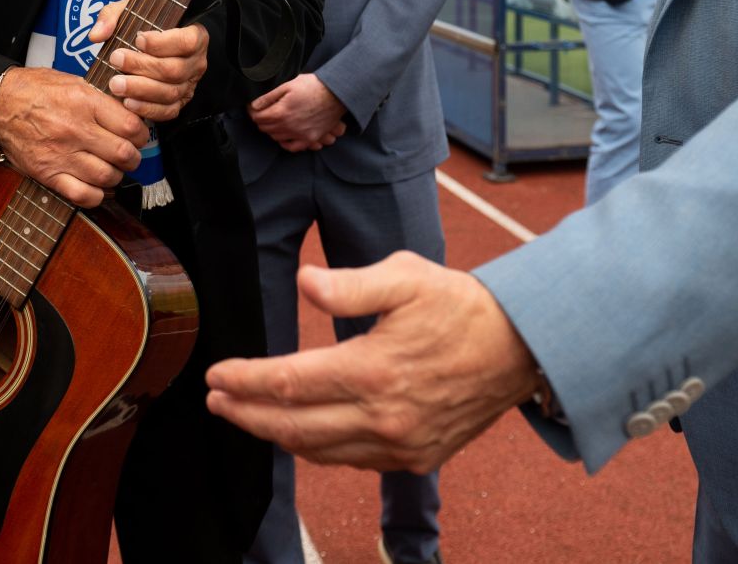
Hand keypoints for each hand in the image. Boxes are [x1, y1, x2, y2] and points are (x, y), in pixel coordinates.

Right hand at [0, 67, 143, 208]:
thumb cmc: (34, 90)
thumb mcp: (72, 82)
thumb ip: (101, 100)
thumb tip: (128, 114)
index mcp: (84, 103)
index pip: (130, 126)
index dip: (141, 135)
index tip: (138, 136)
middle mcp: (75, 130)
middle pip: (123, 154)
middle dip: (133, 158)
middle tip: (129, 155)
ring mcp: (61, 154)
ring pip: (107, 176)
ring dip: (116, 176)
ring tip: (112, 169)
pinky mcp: (48, 174)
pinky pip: (82, 195)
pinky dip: (96, 195)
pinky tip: (97, 186)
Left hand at [91, 0, 207, 124]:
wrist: (150, 47)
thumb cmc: (146, 27)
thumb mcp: (131, 11)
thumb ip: (113, 16)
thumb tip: (97, 34)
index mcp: (195, 37)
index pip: (187, 42)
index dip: (163, 43)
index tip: (138, 38)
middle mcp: (196, 63)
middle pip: (174, 70)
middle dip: (142, 66)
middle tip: (116, 60)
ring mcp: (189, 85)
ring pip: (170, 92)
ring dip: (140, 90)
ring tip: (116, 84)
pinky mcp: (178, 103)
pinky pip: (167, 111)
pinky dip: (147, 109)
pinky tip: (128, 102)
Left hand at [205, 252, 537, 473]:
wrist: (520, 347)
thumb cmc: (459, 306)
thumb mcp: (406, 277)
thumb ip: (350, 285)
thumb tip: (305, 283)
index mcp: (375, 370)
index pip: (291, 383)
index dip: (247, 381)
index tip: (217, 375)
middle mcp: (384, 416)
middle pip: (294, 427)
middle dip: (247, 415)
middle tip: (217, 401)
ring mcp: (400, 443)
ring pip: (320, 451)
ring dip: (277, 435)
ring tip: (248, 415)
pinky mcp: (415, 457)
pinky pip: (351, 461)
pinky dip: (318, 449)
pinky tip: (301, 431)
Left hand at [249, 75, 348, 151]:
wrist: (337, 93)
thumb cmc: (312, 86)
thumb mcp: (288, 85)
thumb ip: (269, 96)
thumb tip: (254, 105)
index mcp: (281, 112)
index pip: (258, 117)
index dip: (253, 112)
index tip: (253, 107)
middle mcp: (288, 126)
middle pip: (265, 128)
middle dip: (261, 120)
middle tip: (263, 112)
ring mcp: (299, 134)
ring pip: (276, 138)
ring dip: (272, 130)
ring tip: (274, 121)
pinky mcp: (310, 139)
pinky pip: (292, 147)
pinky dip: (285, 143)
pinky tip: (284, 136)